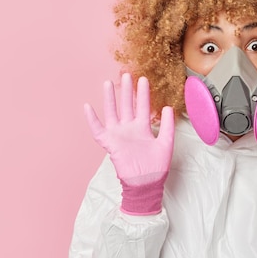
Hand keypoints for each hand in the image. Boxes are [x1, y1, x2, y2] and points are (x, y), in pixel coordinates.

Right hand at [84, 74, 174, 214]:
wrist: (146, 184)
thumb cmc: (157, 167)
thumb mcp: (166, 143)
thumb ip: (168, 125)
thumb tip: (168, 107)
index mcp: (143, 129)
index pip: (143, 107)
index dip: (143, 93)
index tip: (143, 79)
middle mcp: (129, 129)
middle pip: (126, 105)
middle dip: (126, 90)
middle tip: (126, 74)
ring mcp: (118, 135)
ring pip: (112, 112)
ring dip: (110, 98)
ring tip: (108, 83)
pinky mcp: (109, 143)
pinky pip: (98, 129)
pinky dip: (92, 119)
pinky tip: (88, 107)